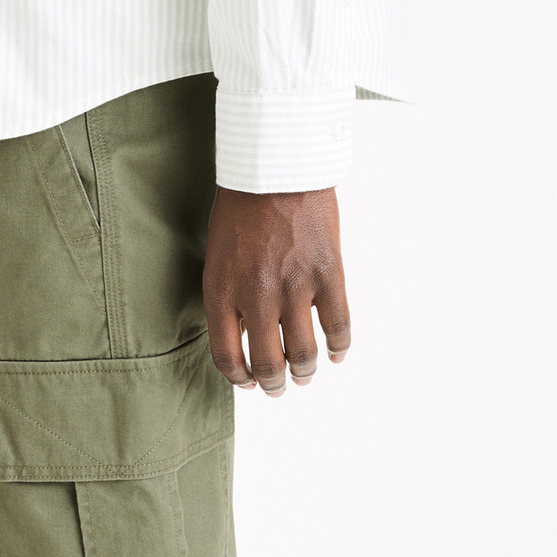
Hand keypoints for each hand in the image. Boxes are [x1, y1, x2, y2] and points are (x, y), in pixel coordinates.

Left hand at [202, 187, 349, 395]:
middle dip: (273, 385)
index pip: (228, 356)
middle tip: (278, 389)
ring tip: (306, 375)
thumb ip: (228, 298)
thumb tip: (245, 336)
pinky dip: (339, 347)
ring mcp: (295, 287)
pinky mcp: (328, 274)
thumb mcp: (218, 257)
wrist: (276, 166)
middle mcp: (257, 297)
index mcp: (222, 293)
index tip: (247, 384)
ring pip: (303, 352)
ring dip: (305, 371)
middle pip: (267, 363)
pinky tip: (336, 355)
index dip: (239, 378)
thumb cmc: (241, 208)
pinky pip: (338, 325)